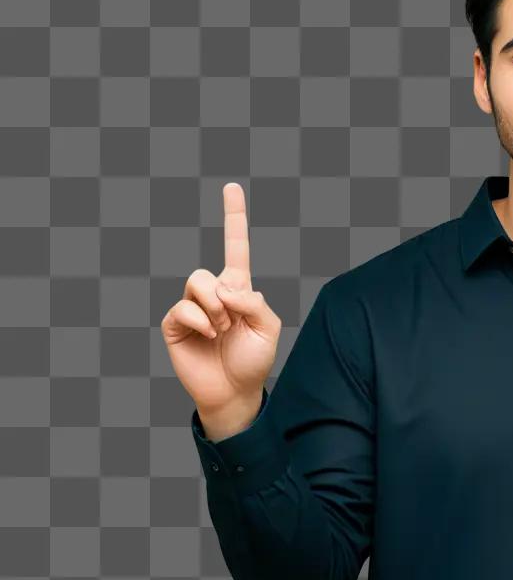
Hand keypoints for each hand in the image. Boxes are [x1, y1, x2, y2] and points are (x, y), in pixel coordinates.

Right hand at [161, 182, 281, 416]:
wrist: (234, 392)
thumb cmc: (253, 361)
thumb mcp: (269, 329)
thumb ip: (256, 302)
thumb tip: (226, 289)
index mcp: (238, 289)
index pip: (236, 247)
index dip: (234, 218)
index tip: (231, 187)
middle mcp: (213, 293)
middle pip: (209, 272)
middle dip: (224, 298)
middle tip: (231, 324)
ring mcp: (191, 308)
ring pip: (196, 282)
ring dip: (213, 309)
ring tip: (220, 331)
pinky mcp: (175, 324)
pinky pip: (183, 307)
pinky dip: (200, 322)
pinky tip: (208, 336)